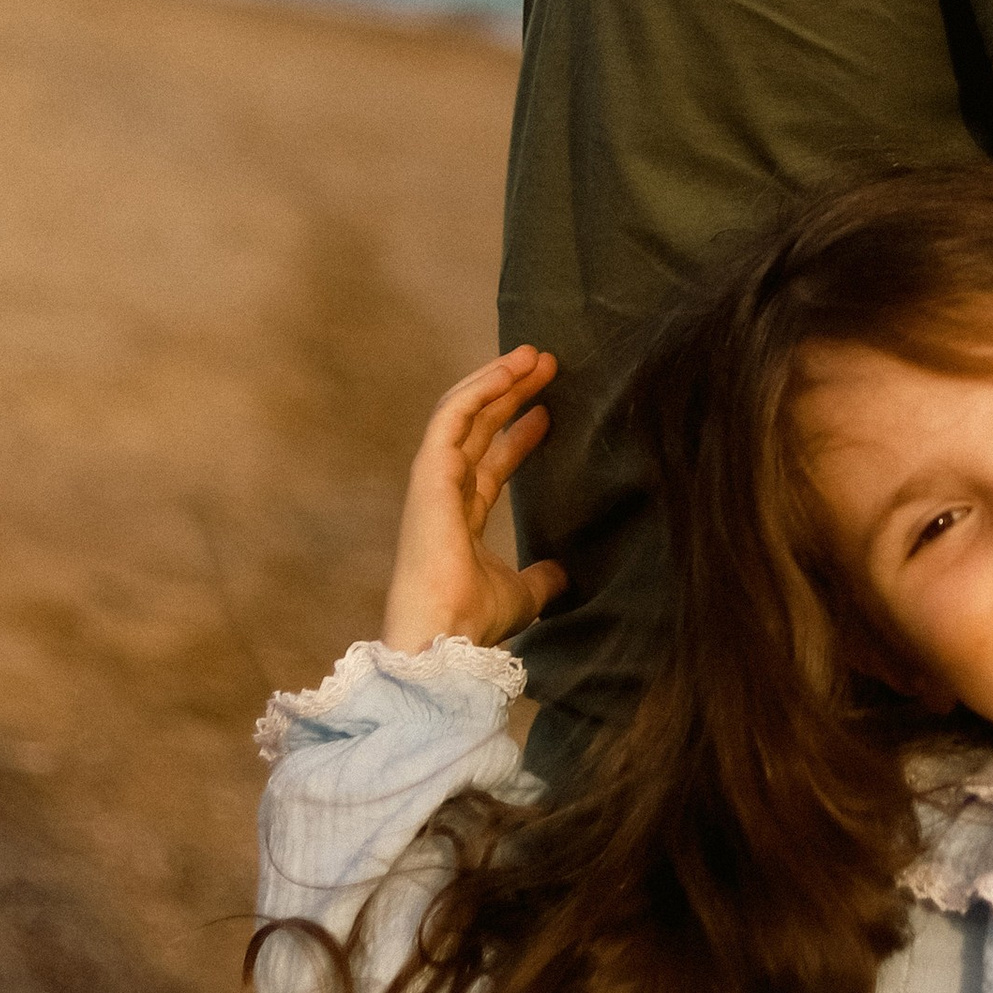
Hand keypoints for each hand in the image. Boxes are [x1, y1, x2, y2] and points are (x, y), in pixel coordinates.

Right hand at [380, 348, 569, 654]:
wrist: (447, 637)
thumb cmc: (475, 622)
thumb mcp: (524, 594)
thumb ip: (541, 578)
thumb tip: (564, 573)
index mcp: (460, 520)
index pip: (489, 464)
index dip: (517, 435)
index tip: (548, 411)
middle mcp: (444, 495)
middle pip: (478, 429)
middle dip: (511, 394)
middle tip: (547, 365)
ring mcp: (432, 481)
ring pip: (463, 413)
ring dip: (497, 380)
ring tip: (535, 354)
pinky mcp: (428, 472)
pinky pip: (451, 416)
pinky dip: (479, 388)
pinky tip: (510, 368)